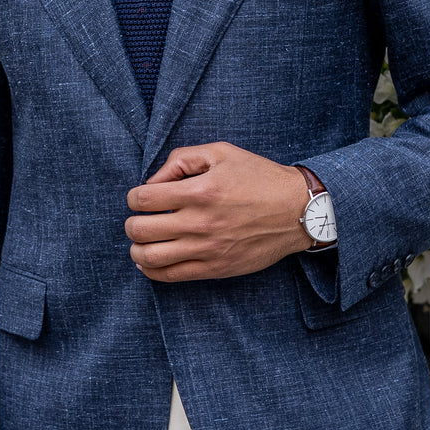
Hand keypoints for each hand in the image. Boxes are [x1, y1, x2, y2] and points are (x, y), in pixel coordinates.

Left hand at [126, 142, 311, 281]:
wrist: (297, 210)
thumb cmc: (259, 177)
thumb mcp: (222, 153)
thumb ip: (182, 159)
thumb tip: (153, 180)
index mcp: (200, 191)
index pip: (143, 199)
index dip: (134, 197)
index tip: (141, 197)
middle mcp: (200, 222)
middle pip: (141, 230)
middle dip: (132, 223)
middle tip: (139, 218)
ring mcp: (207, 249)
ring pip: (150, 258)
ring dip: (136, 249)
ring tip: (141, 241)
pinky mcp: (215, 268)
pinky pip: (172, 276)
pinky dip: (151, 271)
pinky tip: (150, 261)